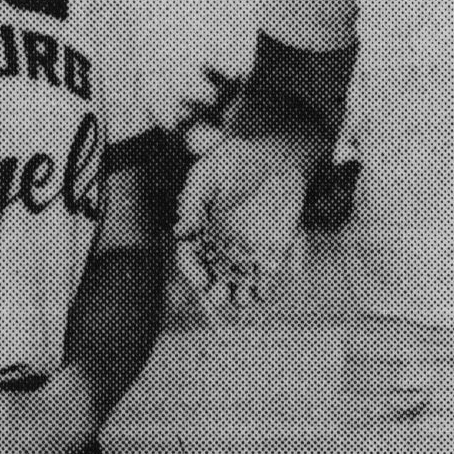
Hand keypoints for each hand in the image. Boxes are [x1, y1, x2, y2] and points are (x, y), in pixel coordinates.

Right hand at [172, 135, 309, 322]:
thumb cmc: (234, 160)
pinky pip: (266, 274)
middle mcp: (220, 245)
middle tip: (220, 296)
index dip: (192, 272)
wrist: (273, 154)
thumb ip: (192, 201)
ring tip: (243, 299)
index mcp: (200, 230)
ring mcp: (246, 249)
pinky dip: (265, 286)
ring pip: (239, 282)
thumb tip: (181, 230)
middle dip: (215, 291)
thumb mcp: (206, 174)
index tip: (201, 281)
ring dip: (239, 296)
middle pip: (213, 277)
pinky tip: (264, 291)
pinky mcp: (272, 249)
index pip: (190, 258)